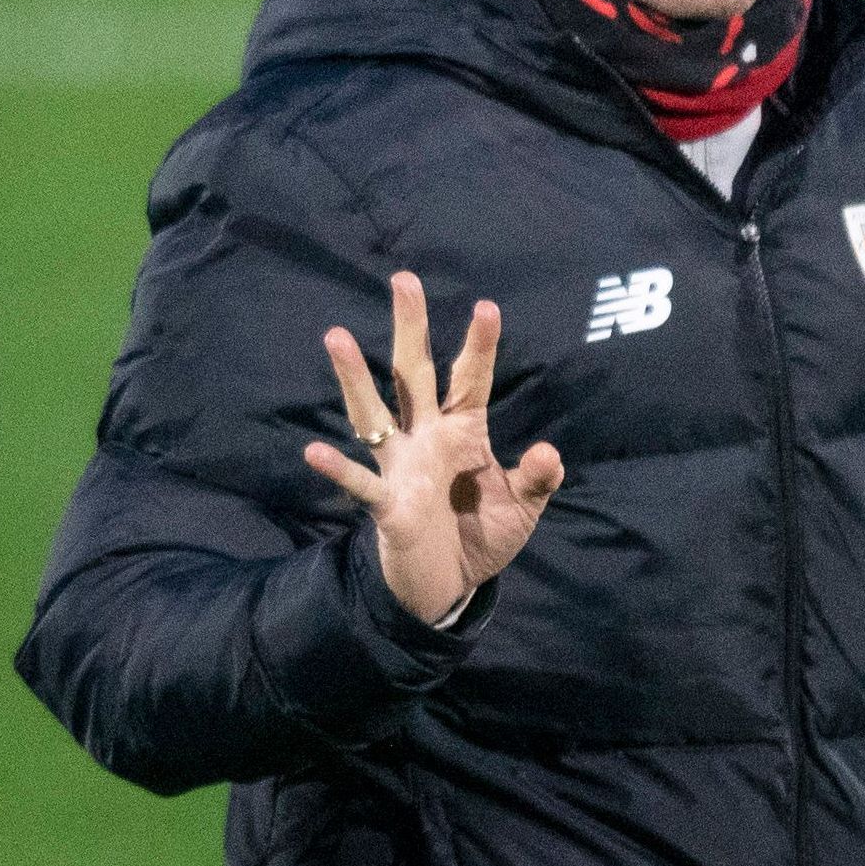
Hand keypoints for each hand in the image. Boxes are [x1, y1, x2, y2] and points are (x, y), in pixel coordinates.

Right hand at [303, 270, 563, 624]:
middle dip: (409, 328)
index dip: (479, 346)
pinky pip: (361, 484)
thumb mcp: (521, 508)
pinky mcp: (388, 505)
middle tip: (405, 280)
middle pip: (412, 373)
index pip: (470, 380)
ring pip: (373, 413)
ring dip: (355, 378)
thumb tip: (550, 451)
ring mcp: (401, 467)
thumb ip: (537, 479)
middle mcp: (426, 438)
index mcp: (462, 432)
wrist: (448, 585)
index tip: (487, 307)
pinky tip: (314, 452)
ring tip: (336, 337)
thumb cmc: (481, 534)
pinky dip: (339, 469)